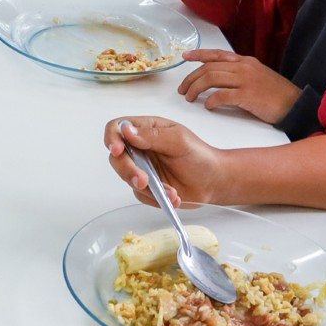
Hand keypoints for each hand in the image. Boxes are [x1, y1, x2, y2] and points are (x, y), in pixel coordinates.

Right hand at [104, 117, 226, 209]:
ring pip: (126, 177)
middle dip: (128, 170)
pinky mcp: (146, 187)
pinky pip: (140, 194)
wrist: (213, 182)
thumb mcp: (179, 141)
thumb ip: (153, 135)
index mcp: (147, 129)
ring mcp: (142, 168)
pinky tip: (173, 195)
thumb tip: (127, 131)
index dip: (112, 138)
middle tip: (143, 180)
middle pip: (117, 157)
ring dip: (148, 188)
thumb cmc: (200, 156)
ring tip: (171, 191)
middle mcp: (140, 148)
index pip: (117, 128)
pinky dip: (156, 197)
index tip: (118, 150)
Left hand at [177, 49, 303, 122]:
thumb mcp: (257, 77)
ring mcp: (246, 80)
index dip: (199, 55)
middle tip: (182, 90)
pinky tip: (208, 106)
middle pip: (209, 68)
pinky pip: (222, 95)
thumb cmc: (276, 94)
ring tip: (190, 98)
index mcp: (245, 61)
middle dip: (191, 78)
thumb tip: (219, 81)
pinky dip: (211, 100)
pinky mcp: (248, 95)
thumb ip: (240, 74)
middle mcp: (244, 67)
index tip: (185, 57)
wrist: (296, 105)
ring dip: (196, 88)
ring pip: (211, 78)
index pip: (216, 54)